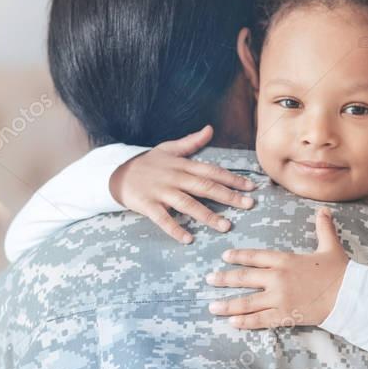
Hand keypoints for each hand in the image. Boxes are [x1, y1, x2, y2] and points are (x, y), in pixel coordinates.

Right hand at [109, 125, 256, 243]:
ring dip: (207, 215)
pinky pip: (162, 219)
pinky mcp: (147, 205)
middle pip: (205, 187)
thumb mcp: (168, 149)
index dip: (232, 178)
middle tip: (248, 205)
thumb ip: (191, 142)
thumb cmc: (147, 163)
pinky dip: (174, 228)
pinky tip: (188, 239)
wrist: (115, 172)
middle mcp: (174, 177)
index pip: (212, 171)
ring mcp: (160, 192)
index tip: (251, 186)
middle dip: (228, 196)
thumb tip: (210, 129)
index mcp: (182, 165)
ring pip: (187, 204)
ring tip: (225, 226)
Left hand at [206, 208, 349, 328]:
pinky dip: (244, 322)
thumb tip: (324, 210)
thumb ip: (324, 228)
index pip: (255, 256)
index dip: (238, 256)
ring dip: (227, 304)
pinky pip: (259, 320)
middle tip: (209, 279)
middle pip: (244, 278)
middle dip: (224, 278)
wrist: (349, 295)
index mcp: (285, 260)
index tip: (225, 257)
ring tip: (212, 307)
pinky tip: (231, 322)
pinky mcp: (284, 315)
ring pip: (247, 302)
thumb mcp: (331, 246)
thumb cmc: (340, 271)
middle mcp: (277, 278)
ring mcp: (279, 298)